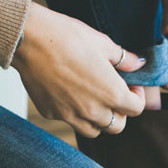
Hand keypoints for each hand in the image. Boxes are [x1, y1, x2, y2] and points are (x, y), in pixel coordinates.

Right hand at [11, 3, 146, 136]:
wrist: (29, 41)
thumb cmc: (67, 37)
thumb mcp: (102, 43)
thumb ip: (124, 59)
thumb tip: (138, 63)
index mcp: (110, 93)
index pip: (136, 109)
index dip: (137, 97)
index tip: (132, 86)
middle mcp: (92, 110)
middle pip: (117, 127)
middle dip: (120, 113)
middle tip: (114, 95)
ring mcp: (70, 115)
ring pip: (93, 131)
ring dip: (98, 119)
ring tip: (93, 99)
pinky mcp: (51, 113)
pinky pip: (69, 120)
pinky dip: (73, 112)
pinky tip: (68, 91)